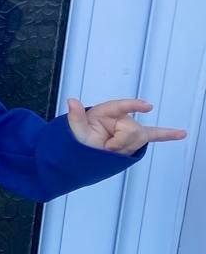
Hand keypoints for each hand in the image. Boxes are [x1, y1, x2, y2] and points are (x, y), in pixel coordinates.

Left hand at [66, 97, 185, 154]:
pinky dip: (168, 135)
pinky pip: (155, 135)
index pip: (121, 106)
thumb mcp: (75, 130)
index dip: (134, 106)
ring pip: (139, 138)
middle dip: (120, 143)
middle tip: (105, 148)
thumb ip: (76, 117)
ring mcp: (129, 128)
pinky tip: (182, 134)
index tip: (147, 107)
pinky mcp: (136, 138)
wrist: (82, 152)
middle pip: (132, 130)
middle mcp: (120, 117)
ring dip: (125, 149)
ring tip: (110, 150)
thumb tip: (71, 101)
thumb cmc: (78, 138)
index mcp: (105, 111)